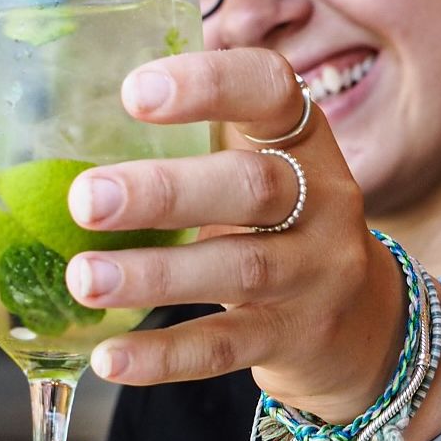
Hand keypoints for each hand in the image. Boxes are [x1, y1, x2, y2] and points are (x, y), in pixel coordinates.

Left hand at [65, 48, 406, 424]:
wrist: (365, 324)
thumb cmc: (281, 223)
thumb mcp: (260, 166)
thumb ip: (198, 134)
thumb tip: (75, 102)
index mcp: (303, 140)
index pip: (271, 91)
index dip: (209, 83)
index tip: (133, 92)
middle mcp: (323, 201)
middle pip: (251, 187)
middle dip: (163, 192)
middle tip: (85, 199)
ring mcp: (315, 275)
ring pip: (239, 269)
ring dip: (154, 275)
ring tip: (84, 278)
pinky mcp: (296, 339)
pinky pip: (225, 346)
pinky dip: (164, 355)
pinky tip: (109, 357)